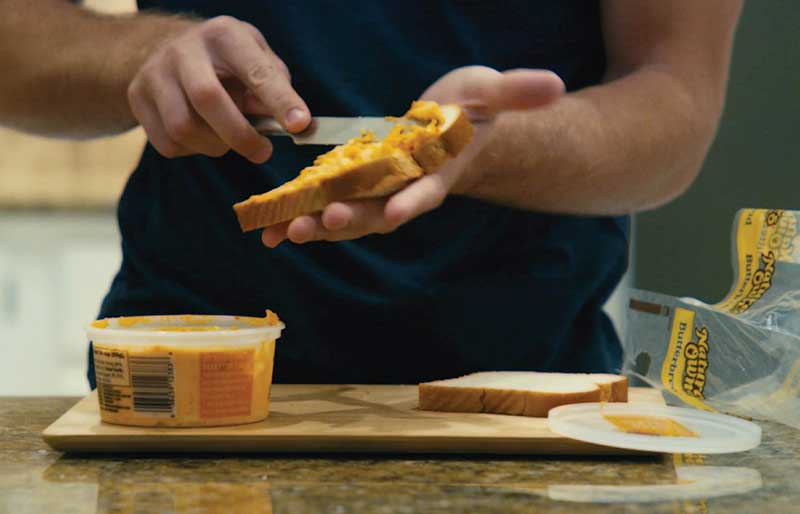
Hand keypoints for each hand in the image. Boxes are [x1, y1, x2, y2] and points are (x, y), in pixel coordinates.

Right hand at [127, 16, 309, 162]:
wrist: (169, 50)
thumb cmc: (228, 63)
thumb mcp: (257, 61)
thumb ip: (276, 88)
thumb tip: (292, 122)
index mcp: (225, 35)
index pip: (256, 70)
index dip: (280, 100)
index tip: (300, 125)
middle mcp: (185, 49)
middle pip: (207, 99)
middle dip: (240, 136)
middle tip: (263, 152)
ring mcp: (155, 72)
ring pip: (183, 128)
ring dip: (215, 146)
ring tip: (229, 140)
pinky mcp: (137, 97)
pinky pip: (168, 144)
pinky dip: (192, 151)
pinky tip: (202, 137)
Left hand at [261, 65, 563, 246]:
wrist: (450, 131)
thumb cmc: (471, 112)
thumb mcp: (491, 92)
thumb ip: (517, 91)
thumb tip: (557, 83)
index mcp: (438, 170)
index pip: (427, 190)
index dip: (412, 201)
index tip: (395, 214)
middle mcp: (406, 189)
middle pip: (378, 211)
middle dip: (351, 219)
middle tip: (319, 224)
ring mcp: (380, 191)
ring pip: (348, 215)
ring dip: (318, 225)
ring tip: (284, 232)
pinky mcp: (357, 186)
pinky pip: (328, 205)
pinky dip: (303, 216)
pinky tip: (272, 228)